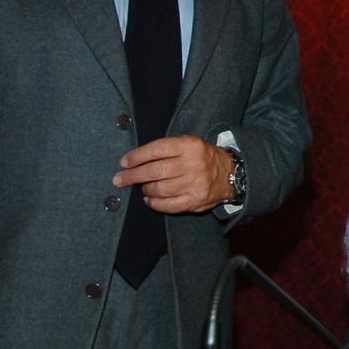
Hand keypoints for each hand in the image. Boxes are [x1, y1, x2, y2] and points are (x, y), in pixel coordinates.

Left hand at [114, 135, 232, 212]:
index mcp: (190, 146)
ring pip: (159, 189)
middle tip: (119, 179)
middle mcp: (192, 164)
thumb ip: (166, 149)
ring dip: (146, 189)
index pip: (157, 150)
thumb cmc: (201, 157)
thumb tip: (134, 160)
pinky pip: (168, 205)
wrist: (230, 173)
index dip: (137, 156)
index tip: (124, 162)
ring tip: (143, 187)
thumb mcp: (188, 144)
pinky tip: (150, 199)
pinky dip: (154, 203)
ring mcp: (194, 184)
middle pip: (155, 171)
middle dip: (133, 176)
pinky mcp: (195, 201)